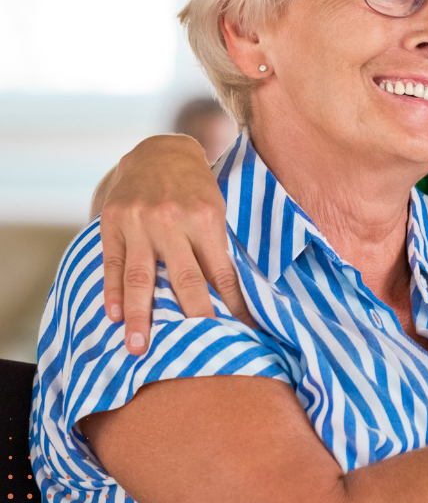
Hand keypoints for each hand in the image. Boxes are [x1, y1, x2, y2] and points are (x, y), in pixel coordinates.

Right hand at [98, 134, 254, 353]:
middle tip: (191, 351)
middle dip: (190, 317)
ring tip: (138, 347)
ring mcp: (140, 222)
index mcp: (206, 219)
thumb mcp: (216, 209)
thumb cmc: (196, 188)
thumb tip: (231, 294)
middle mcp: (172, 221)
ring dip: (139, 315)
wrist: (158, 150)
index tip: (241, 332)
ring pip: (140, 277)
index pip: (221, 273)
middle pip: (184, 279)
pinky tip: (113, 316)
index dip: (232, 305)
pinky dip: (111, 291)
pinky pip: (112, 263)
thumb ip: (217, 247)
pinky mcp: (113, 222)